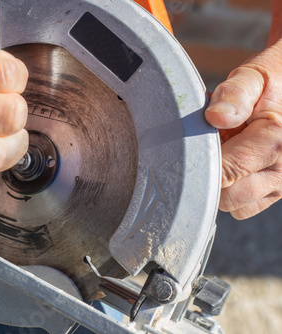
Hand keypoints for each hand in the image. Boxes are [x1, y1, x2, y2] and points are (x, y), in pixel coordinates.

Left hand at [205, 39, 281, 218]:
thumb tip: (215, 116)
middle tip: (208, 146)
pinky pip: (242, 207)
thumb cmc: (273, 82)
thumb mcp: (254, 76)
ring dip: (220, 184)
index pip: (224, 172)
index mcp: (277, 141)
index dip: (200, 163)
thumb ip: (234, 93)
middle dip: (208, 174)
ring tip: (224, 152)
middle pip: (225, 196)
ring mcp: (281, 185)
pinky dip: (231, 190)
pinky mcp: (275, 193)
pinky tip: (232, 164)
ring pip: (232, 205)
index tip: (190, 147)